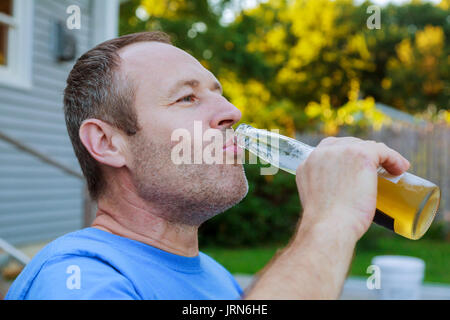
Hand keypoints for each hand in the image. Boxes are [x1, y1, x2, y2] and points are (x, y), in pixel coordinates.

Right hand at [295, 137, 409, 241]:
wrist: (329, 228)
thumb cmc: (326, 226)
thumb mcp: (317, 204)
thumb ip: (322, 195)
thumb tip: (338, 202)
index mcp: (306, 164)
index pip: (328, 149)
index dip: (346, 156)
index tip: (357, 169)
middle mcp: (321, 153)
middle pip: (348, 144)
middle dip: (364, 154)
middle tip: (377, 171)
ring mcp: (341, 152)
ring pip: (366, 147)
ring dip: (381, 156)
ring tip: (394, 171)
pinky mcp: (362, 155)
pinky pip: (383, 151)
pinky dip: (394, 158)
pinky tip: (401, 168)